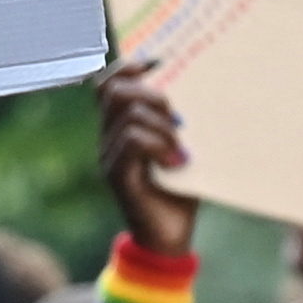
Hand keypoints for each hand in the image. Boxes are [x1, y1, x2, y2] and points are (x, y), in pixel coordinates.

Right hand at [96, 62, 196, 259]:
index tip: (157, 64)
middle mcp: (108, 139)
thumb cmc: (180, 190)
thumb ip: (177, 121)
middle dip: (151, 95)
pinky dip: (159, 144)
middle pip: (114, 92)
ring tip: (181, 148)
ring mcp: (110, 157)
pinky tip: (177, 161)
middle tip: (178, 118)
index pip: (107, 84)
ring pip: (129, 115)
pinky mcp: (118, 176)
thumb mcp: (180, 146)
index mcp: (120, 127)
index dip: (127, 68)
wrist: (169, 238)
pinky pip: (132, 141)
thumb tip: (196, 86)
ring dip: (162, 125)